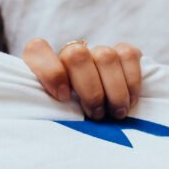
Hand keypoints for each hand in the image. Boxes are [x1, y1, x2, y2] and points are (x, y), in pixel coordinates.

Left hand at [20, 39, 142, 119]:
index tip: (63, 97)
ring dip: (114, 90)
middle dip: (90, 89)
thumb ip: (47, 109)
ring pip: (106, 57)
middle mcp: (70, 53)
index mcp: (43, 65)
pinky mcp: (122, 52)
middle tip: (97, 115)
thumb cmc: (67, 118)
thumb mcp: (51, 115)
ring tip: (116, 113)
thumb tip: (54, 119)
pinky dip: (132, 81)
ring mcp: (96, 51)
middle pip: (76, 56)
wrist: (100, 116)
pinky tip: (130, 101)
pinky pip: (129, 55)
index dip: (50, 72)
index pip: (37, 49)